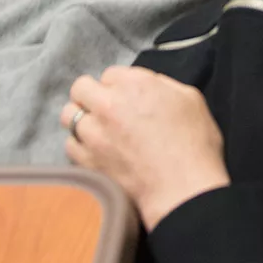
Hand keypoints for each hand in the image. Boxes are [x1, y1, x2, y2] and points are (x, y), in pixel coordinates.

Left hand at [62, 66, 228, 230]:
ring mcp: (93, 133)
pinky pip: (69, 144)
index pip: (110, 74)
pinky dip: (80, 145)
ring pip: (68, 115)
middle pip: (80, 88)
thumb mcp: (190, 100)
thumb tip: (149, 85)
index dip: (119, 85)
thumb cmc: (194, 144)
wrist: (182, 188)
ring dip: (82, 119)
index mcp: (135, 85)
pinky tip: (95, 151)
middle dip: (91, 95)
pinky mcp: (86, 160)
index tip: (127, 98)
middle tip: (105, 109)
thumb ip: (164, 85)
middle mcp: (108, 104)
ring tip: (96, 130)